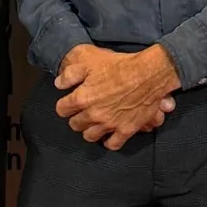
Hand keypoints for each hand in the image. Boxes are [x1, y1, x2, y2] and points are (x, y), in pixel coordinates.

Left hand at [55, 43, 178, 149]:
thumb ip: (70, 74)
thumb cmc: (120, 66)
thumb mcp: (91, 62)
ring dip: (89, 130)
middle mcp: (93, 114)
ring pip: (90, 136)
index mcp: (82, 98)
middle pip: (75, 125)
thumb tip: (59, 84)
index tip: (69, 102)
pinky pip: (112, 144)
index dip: (64, 105)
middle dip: (76, 118)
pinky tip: (109, 135)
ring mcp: (109, 124)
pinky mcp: (125, 130)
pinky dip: (109, 142)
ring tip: (94, 123)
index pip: (62, 109)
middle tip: (82, 112)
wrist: (148, 74)